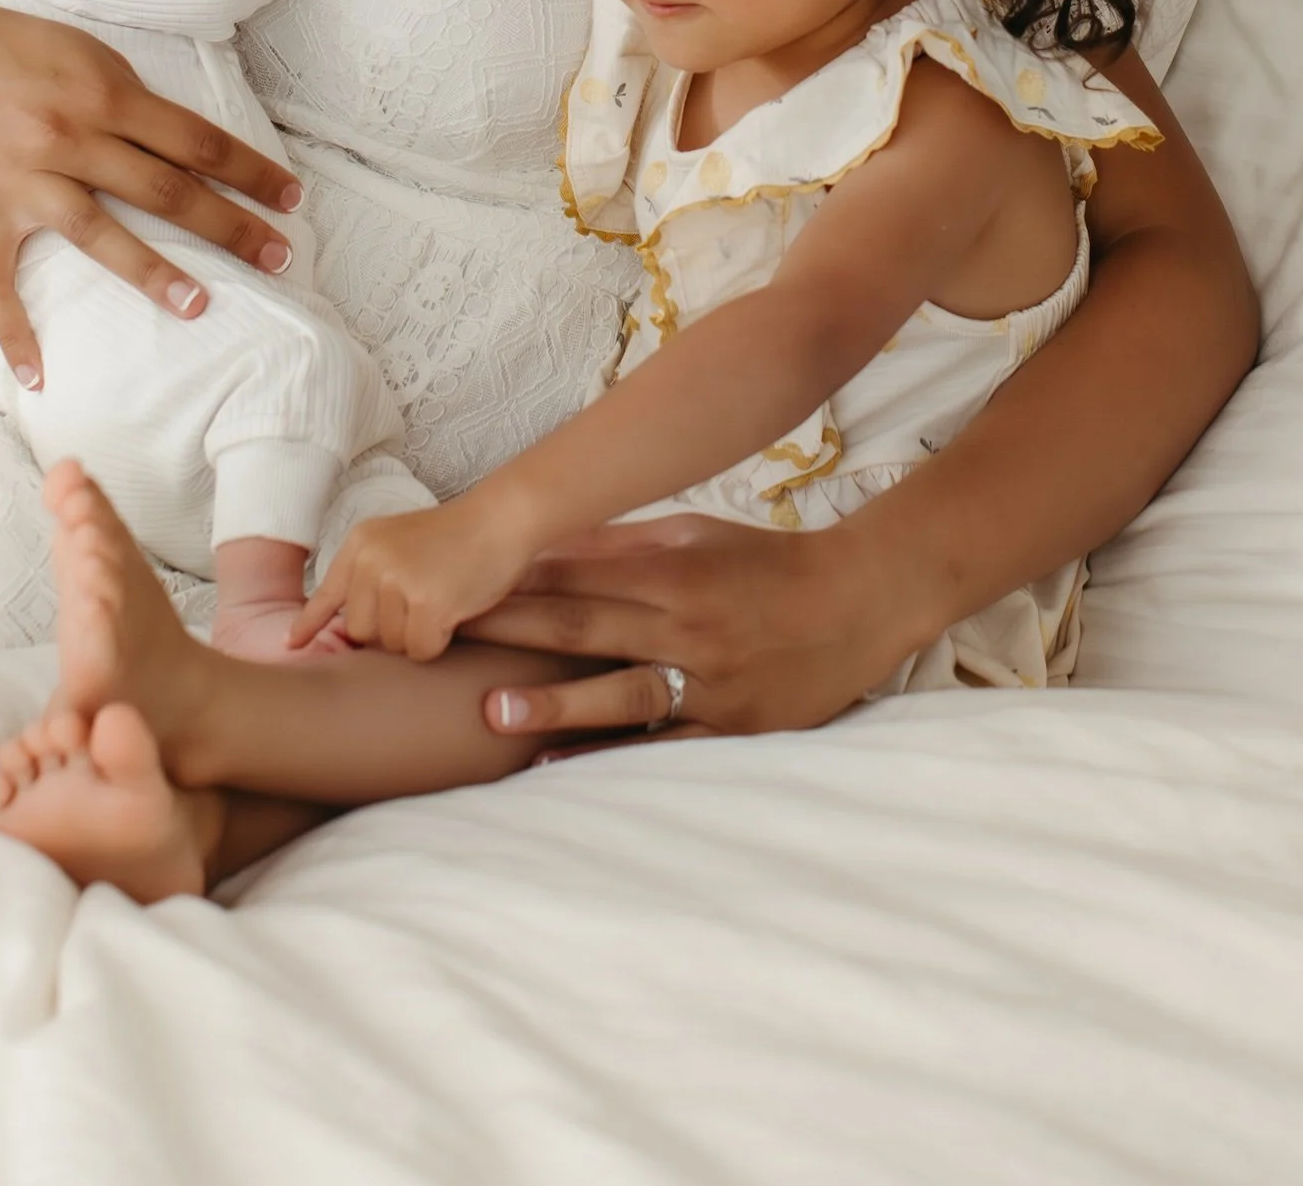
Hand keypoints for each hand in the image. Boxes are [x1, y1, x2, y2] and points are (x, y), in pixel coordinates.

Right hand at [0, 0, 302, 386]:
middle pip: (163, 189)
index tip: (291, 199)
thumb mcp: (92, 56)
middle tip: (278, 257)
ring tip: (200, 306)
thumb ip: (136, 102)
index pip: (195, 141)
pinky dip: (14, 330)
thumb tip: (186, 146)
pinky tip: (37, 375)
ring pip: (97, 233)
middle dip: (227, 226)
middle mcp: (70, 137)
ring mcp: (25, 180)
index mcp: (106, 95)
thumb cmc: (22, 50)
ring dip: (151, 273)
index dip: (249, 171)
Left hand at [292, 499, 533, 660]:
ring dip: (418, 635)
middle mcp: (371, 560)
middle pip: (362, 632)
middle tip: (426, 601)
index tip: (292, 644)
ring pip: (392, 645)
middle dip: (393, 630)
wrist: (503, 518)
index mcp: (362, 543)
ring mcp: (397, 580)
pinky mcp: (425, 603)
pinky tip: (456, 610)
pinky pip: (420, 650)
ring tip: (443, 598)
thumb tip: (352, 629)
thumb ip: (375, 576)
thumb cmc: (461, 537)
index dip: (310, 623)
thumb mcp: (403, 545)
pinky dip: (440, 642)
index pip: (328, 593)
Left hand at [461, 502, 937, 741]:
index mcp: (674, 573)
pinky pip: (662, 744)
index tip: (456, 590)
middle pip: (585, 629)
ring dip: (554, 705)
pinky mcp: (732, 727)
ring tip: (494, 715)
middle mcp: (687, 626)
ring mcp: (710, 681)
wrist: (859, 601)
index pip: (578, 578)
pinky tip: (558, 767)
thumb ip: (623, 546)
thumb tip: (549, 548)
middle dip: (511, 634)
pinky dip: (609, 755)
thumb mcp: (695, 535)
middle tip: (443, 642)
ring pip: (621, 693)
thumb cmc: (767, 561)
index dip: (514, 585)